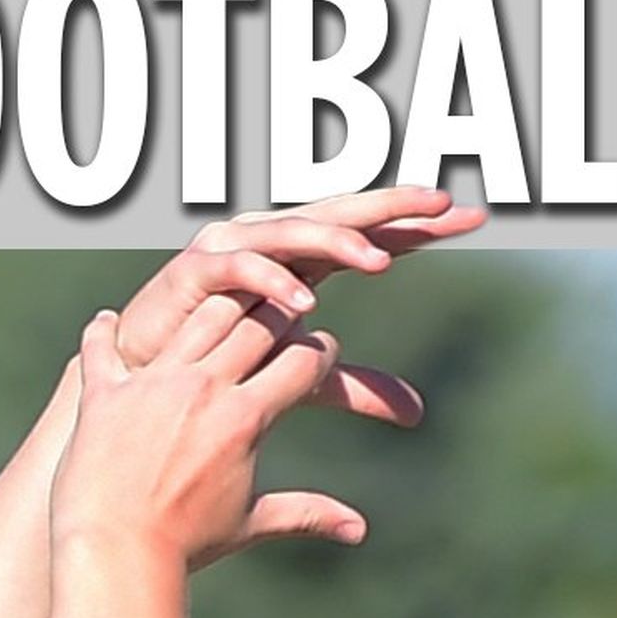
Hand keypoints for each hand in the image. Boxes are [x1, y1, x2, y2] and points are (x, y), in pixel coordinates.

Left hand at [50, 301, 364, 571]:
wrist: (115, 555)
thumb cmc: (184, 545)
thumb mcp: (247, 524)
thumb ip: (305, 514)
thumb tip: (358, 530)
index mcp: (245, 418)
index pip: (304, 361)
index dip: (319, 354)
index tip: (319, 354)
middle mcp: (202, 388)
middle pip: (257, 323)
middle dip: (278, 317)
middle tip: (281, 315)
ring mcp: (151, 385)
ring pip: (196, 317)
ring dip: (212, 306)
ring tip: (216, 302)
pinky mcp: (104, 393)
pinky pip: (101, 345)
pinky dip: (103, 332)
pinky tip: (108, 322)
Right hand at [112, 188, 482, 426]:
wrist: (143, 386)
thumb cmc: (214, 376)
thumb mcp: (298, 381)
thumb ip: (352, 388)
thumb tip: (417, 412)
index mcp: (300, 261)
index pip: (369, 234)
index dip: (417, 228)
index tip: (473, 222)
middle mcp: (268, 242)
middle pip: (340, 214)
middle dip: (391, 207)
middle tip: (443, 204)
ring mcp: (230, 250)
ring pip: (292, 233)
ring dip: (336, 243)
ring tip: (380, 261)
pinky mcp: (191, 273)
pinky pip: (238, 268)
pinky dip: (270, 280)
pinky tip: (305, 301)